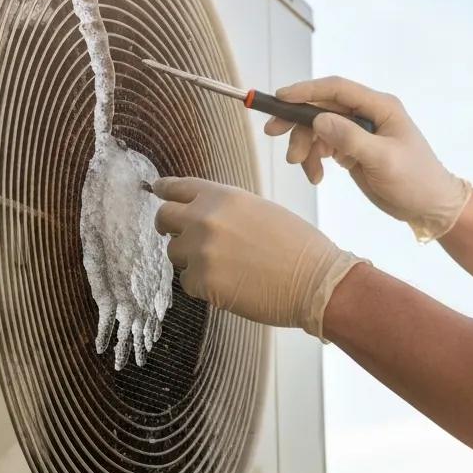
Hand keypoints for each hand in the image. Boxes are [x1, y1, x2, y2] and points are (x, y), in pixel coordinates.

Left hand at [151, 176, 366, 340]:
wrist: (315, 280)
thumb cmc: (297, 245)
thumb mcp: (259, 210)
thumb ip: (225, 209)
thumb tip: (200, 214)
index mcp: (221, 195)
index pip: (177, 187)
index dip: (164, 190)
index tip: (156, 191)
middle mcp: (204, 218)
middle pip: (163, 217)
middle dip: (170, 227)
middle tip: (182, 236)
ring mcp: (200, 250)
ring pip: (174, 253)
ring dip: (191, 259)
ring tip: (225, 266)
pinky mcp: (201, 282)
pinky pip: (187, 282)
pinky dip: (203, 285)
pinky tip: (230, 284)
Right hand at [265, 75, 471, 242]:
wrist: (429, 207)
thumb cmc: (415, 180)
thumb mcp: (384, 160)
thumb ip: (351, 138)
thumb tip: (319, 119)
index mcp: (379, 107)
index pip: (336, 89)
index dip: (306, 90)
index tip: (280, 98)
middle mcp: (366, 114)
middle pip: (321, 107)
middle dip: (297, 121)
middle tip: (273, 133)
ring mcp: (358, 132)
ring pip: (318, 128)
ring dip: (304, 146)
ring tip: (305, 169)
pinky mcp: (352, 149)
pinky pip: (322, 147)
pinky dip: (314, 160)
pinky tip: (316, 177)